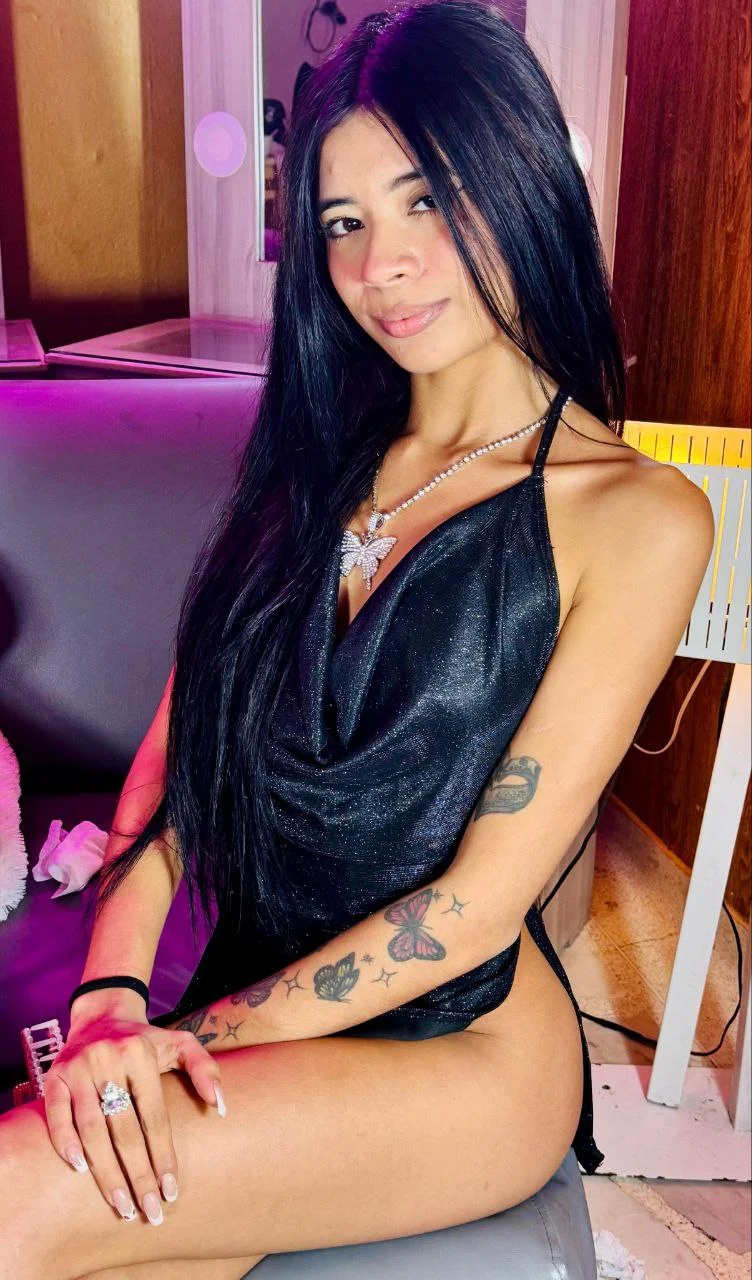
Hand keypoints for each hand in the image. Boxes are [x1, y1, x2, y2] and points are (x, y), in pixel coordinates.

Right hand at [42, 992, 224, 1223]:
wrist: (102, 1014)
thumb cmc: (146, 1040)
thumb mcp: (181, 1044)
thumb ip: (204, 1069)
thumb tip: (219, 1107)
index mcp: (140, 1053)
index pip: (154, 1116)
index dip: (163, 1156)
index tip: (171, 1191)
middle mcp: (108, 1060)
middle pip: (124, 1129)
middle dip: (138, 1175)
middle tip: (149, 1211)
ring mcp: (78, 1069)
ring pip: (92, 1129)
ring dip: (105, 1172)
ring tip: (122, 1205)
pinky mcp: (54, 1077)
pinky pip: (57, 1115)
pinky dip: (65, 1142)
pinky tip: (80, 1170)